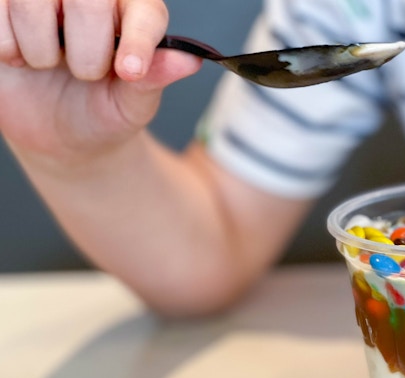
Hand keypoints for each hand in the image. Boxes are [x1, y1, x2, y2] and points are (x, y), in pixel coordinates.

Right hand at [0, 0, 200, 163]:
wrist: (59, 137)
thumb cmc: (103, 114)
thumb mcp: (132, 106)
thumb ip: (154, 79)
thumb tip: (188, 59)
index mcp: (133, 11)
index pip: (144, 10)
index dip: (138, 40)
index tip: (129, 74)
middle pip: (87, 0)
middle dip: (86, 52)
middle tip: (84, 74)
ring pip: (31, 1)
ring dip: (41, 51)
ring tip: (49, 64)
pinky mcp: (1, 6)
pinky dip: (7, 47)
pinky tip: (18, 57)